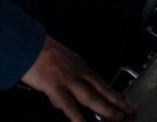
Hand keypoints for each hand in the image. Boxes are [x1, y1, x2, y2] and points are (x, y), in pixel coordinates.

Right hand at [21, 36, 135, 121]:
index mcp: (79, 64)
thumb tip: (66, 93)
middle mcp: (78, 71)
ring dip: (106, 108)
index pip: (99, 81)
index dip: (111, 92)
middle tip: (129, 110)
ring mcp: (68, 79)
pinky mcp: (55, 86)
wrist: (27, 42)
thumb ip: (67, 74)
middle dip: (116, 101)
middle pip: (101, 89)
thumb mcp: (60, 58)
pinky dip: (77, 117)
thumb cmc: (39, 49)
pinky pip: (68, 105)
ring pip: (91, 97)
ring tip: (118, 118)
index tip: (122, 100)